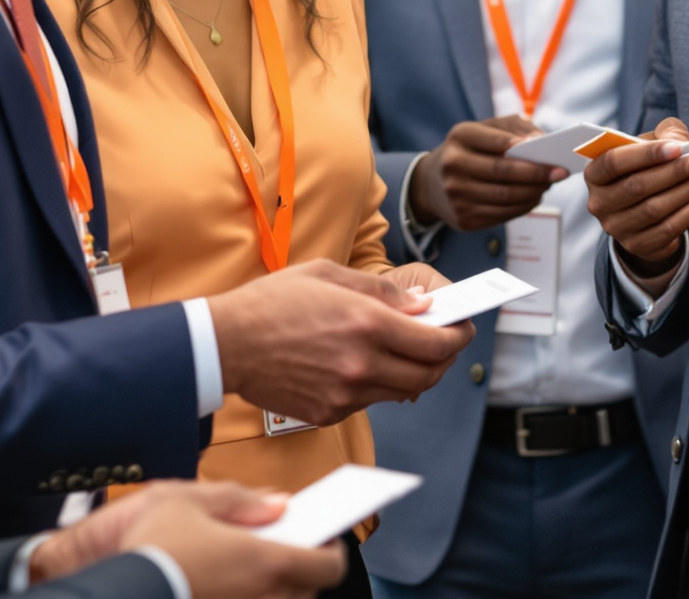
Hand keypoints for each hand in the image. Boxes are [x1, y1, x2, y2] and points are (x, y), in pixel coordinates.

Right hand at [29, 480, 348, 598]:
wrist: (114, 586)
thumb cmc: (149, 546)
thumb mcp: (190, 499)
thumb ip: (239, 499)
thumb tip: (275, 504)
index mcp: (265, 562)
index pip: (327, 565)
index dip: (332, 548)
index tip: (325, 534)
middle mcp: (261, 597)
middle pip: (305, 589)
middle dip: (300, 566)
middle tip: (283, 543)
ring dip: (273, 584)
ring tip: (250, 562)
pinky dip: (248, 593)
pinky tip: (228, 579)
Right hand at [209, 261, 474, 424]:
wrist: (226, 344)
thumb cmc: (272, 302)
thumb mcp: (328, 275)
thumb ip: (381, 293)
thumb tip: (421, 306)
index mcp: (366, 324)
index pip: (436, 342)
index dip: (459, 336)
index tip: (463, 327)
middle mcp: (362, 364)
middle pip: (428, 373)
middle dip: (444, 358)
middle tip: (443, 342)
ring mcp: (346, 393)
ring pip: (403, 391)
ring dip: (413, 372)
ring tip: (404, 351)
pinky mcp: (329, 412)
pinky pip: (370, 401)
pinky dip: (377, 385)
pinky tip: (362, 365)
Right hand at [410, 116, 565, 229]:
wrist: (432, 184)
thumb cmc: (470, 150)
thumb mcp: (484, 129)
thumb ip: (515, 128)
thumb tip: (541, 141)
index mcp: (459, 137)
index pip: (495, 140)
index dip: (523, 145)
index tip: (547, 147)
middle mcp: (453, 165)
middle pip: (503, 172)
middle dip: (537, 173)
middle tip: (560, 172)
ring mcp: (456, 195)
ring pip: (505, 197)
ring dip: (534, 192)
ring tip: (549, 185)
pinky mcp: (463, 219)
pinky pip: (502, 215)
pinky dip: (524, 206)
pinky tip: (534, 197)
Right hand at [582, 117, 688, 292]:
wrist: (644, 209)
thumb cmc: (646, 168)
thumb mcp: (650, 144)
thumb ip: (665, 133)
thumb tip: (678, 141)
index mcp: (594, 173)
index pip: (614, 162)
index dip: (646, 154)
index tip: (678, 148)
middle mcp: (599, 202)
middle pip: (637, 186)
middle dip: (675, 172)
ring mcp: (616, 227)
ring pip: (653, 209)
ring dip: (685, 191)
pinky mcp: (636, 245)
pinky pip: (666, 229)